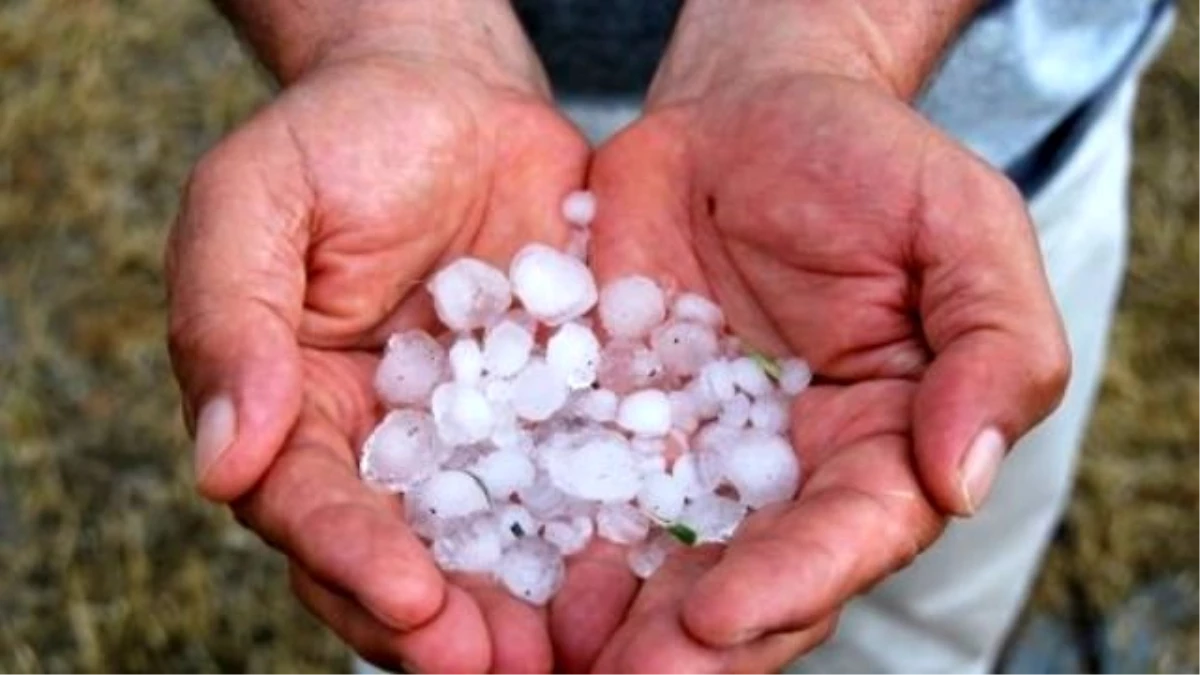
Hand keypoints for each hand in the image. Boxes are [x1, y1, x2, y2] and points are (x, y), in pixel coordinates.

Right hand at [166, 16, 590, 671]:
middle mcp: (387, 450)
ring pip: (495, 543)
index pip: (314, 508)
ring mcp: (478, 438)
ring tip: (572, 654)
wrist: (449, 101)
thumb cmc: (337, 141)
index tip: (409, 597)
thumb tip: (222, 461)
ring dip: (526, 607)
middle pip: (403, 559)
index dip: (354, 560)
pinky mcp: (556, 412)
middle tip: (502, 667)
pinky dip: (604, 528)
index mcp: (298, 416)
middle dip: (446, 624)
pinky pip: (579, 477)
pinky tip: (641, 569)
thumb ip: (230, 322)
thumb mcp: (256, 203)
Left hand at [575, 39, 1069, 674]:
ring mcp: (686, 452)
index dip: (790, 587)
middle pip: (742, 581)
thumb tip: (961, 477)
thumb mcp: (961, 229)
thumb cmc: (870, 163)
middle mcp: (779, 476)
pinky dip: (540, 536)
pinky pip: (571, 484)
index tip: (719, 622)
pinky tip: (499, 574)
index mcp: (877, 449)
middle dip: (685, 644)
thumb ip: (993, 348)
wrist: (749, 111)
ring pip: (649, 559)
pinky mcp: (607, 417)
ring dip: (606, 621)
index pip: (845, 540)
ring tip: (551, 658)